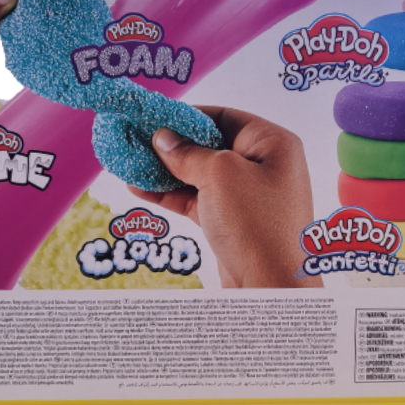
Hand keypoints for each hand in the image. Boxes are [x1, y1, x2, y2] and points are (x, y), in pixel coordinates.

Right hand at [128, 106, 322, 288]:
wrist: (272, 288)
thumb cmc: (257, 225)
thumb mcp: (219, 176)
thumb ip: (188, 153)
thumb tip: (163, 137)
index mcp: (273, 144)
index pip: (225, 117)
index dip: (189, 116)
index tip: (155, 118)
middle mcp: (264, 166)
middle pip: (210, 145)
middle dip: (173, 145)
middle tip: (136, 139)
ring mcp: (247, 196)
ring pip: (200, 175)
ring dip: (166, 171)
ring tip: (130, 162)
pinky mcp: (232, 222)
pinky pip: (197, 199)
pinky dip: (171, 194)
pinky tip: (140, 188)